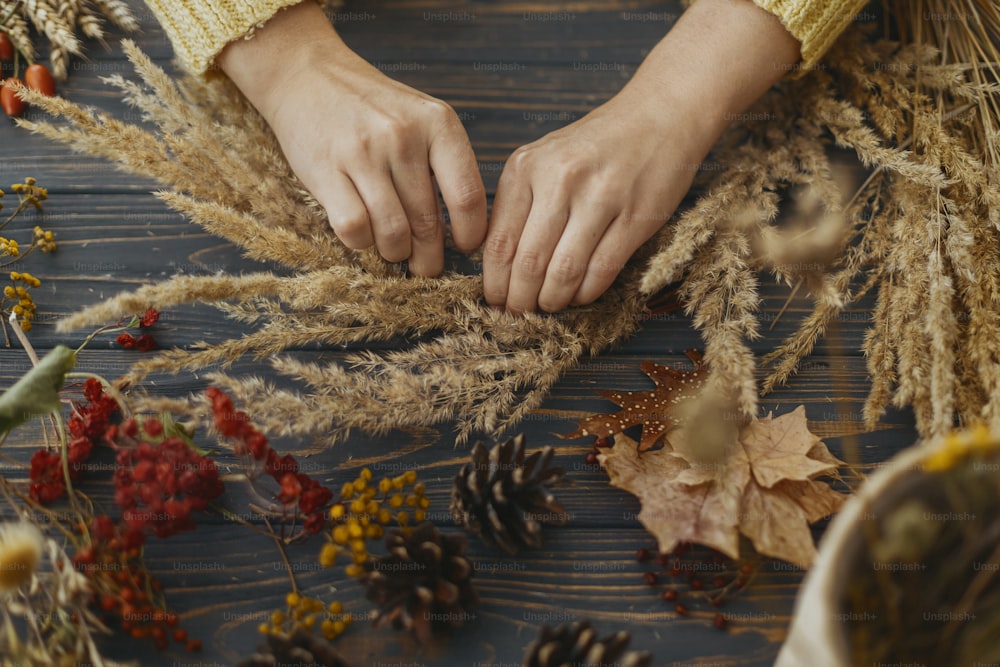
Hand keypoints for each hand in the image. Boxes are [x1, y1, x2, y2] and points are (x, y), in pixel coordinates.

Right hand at [218, 3, 486, 275]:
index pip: (467, 196)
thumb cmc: (372, 107)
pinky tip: (364, 235)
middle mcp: (402, 136)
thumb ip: (445, 164)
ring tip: (395, 250)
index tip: (464, 248)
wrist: (307, 75)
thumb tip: (463, 231)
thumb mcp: (421, 118)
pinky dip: (361, 243)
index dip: (470, 234)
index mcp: (437, 123)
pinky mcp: (327, 171)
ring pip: (392, 233)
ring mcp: (363, 153)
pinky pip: (354, 230)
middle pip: (428, 223)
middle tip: (426, 264)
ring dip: (395, 253)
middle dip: (429, 256)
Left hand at [482, 0, 800, 311]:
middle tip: (519, 315)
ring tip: (549, 307)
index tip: (495, 301)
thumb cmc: (596, 145)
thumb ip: (519, 203)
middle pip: (527, 263)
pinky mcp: (635, 217)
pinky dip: (586, 292)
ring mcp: (599, 198)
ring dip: (553, 300)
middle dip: (520, 300)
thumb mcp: (544, 160)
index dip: (494, 283)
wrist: (659, 115)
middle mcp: (559, 181)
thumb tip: (496, 265)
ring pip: (563, 271)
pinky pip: (601, 270)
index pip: (499, 242)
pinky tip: (580, 295)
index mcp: (526, 168)